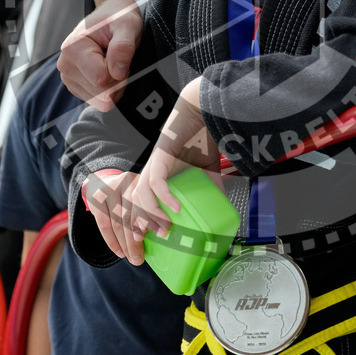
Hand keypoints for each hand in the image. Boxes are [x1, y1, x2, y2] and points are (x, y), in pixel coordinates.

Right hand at [57, 0, 141, 109]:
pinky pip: (100, 102)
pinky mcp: (77, 88)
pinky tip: (109, 70)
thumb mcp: (127, 26)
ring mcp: (69, 79)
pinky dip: (111, 89)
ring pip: (102, 101)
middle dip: (118, 79)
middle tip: (119, 58)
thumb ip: (123, 47)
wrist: (112, 18)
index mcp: (72, 49)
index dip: (119, 69)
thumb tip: (117, 73)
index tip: (119, 51)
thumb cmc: (119, 19)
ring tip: (113, 62)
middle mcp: (65, 66)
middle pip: (102, 93)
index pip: (101, 79)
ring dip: (116, 85)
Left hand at [83, 78, 220, 264]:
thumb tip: (223, 208)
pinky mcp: (162, 157)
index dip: (138, 224)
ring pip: (140, 195)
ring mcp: (154, 164)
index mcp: (158, 177)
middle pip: (132, 203)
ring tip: (165, 230)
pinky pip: (157, 181)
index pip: (138, 204)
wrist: (202, 109)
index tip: (147, 244)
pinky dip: (164, 197)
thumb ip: (211, 187)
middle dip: (135, 227)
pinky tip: (175, 208)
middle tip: (146, 246)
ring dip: (149, 215)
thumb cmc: (202, 135)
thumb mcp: (207, 169)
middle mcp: (151, 172)